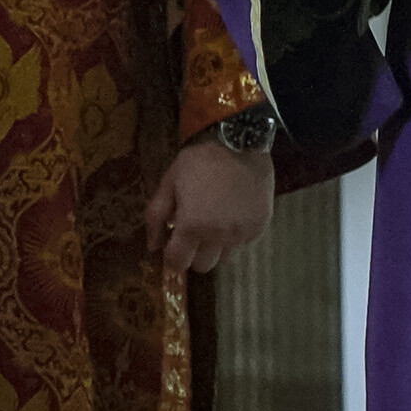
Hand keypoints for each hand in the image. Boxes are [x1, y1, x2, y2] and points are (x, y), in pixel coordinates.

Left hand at [145, 132, 275, 273]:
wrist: (239, 144)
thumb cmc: (199, 161)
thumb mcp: (168, 183)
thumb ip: (156, 217)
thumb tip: (152, 246)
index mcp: (193, 226)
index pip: (178, 262)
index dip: (171, 258)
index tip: (170, 245)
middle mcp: (219, 236)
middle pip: (202, 266)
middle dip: (192, 255)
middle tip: (190, 233)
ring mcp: (242, 234)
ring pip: (223, 259)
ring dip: (213, 248)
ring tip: (211, 223)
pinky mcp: (259, 228)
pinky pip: (241, 245)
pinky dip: (232, 237)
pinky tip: (229, 214)